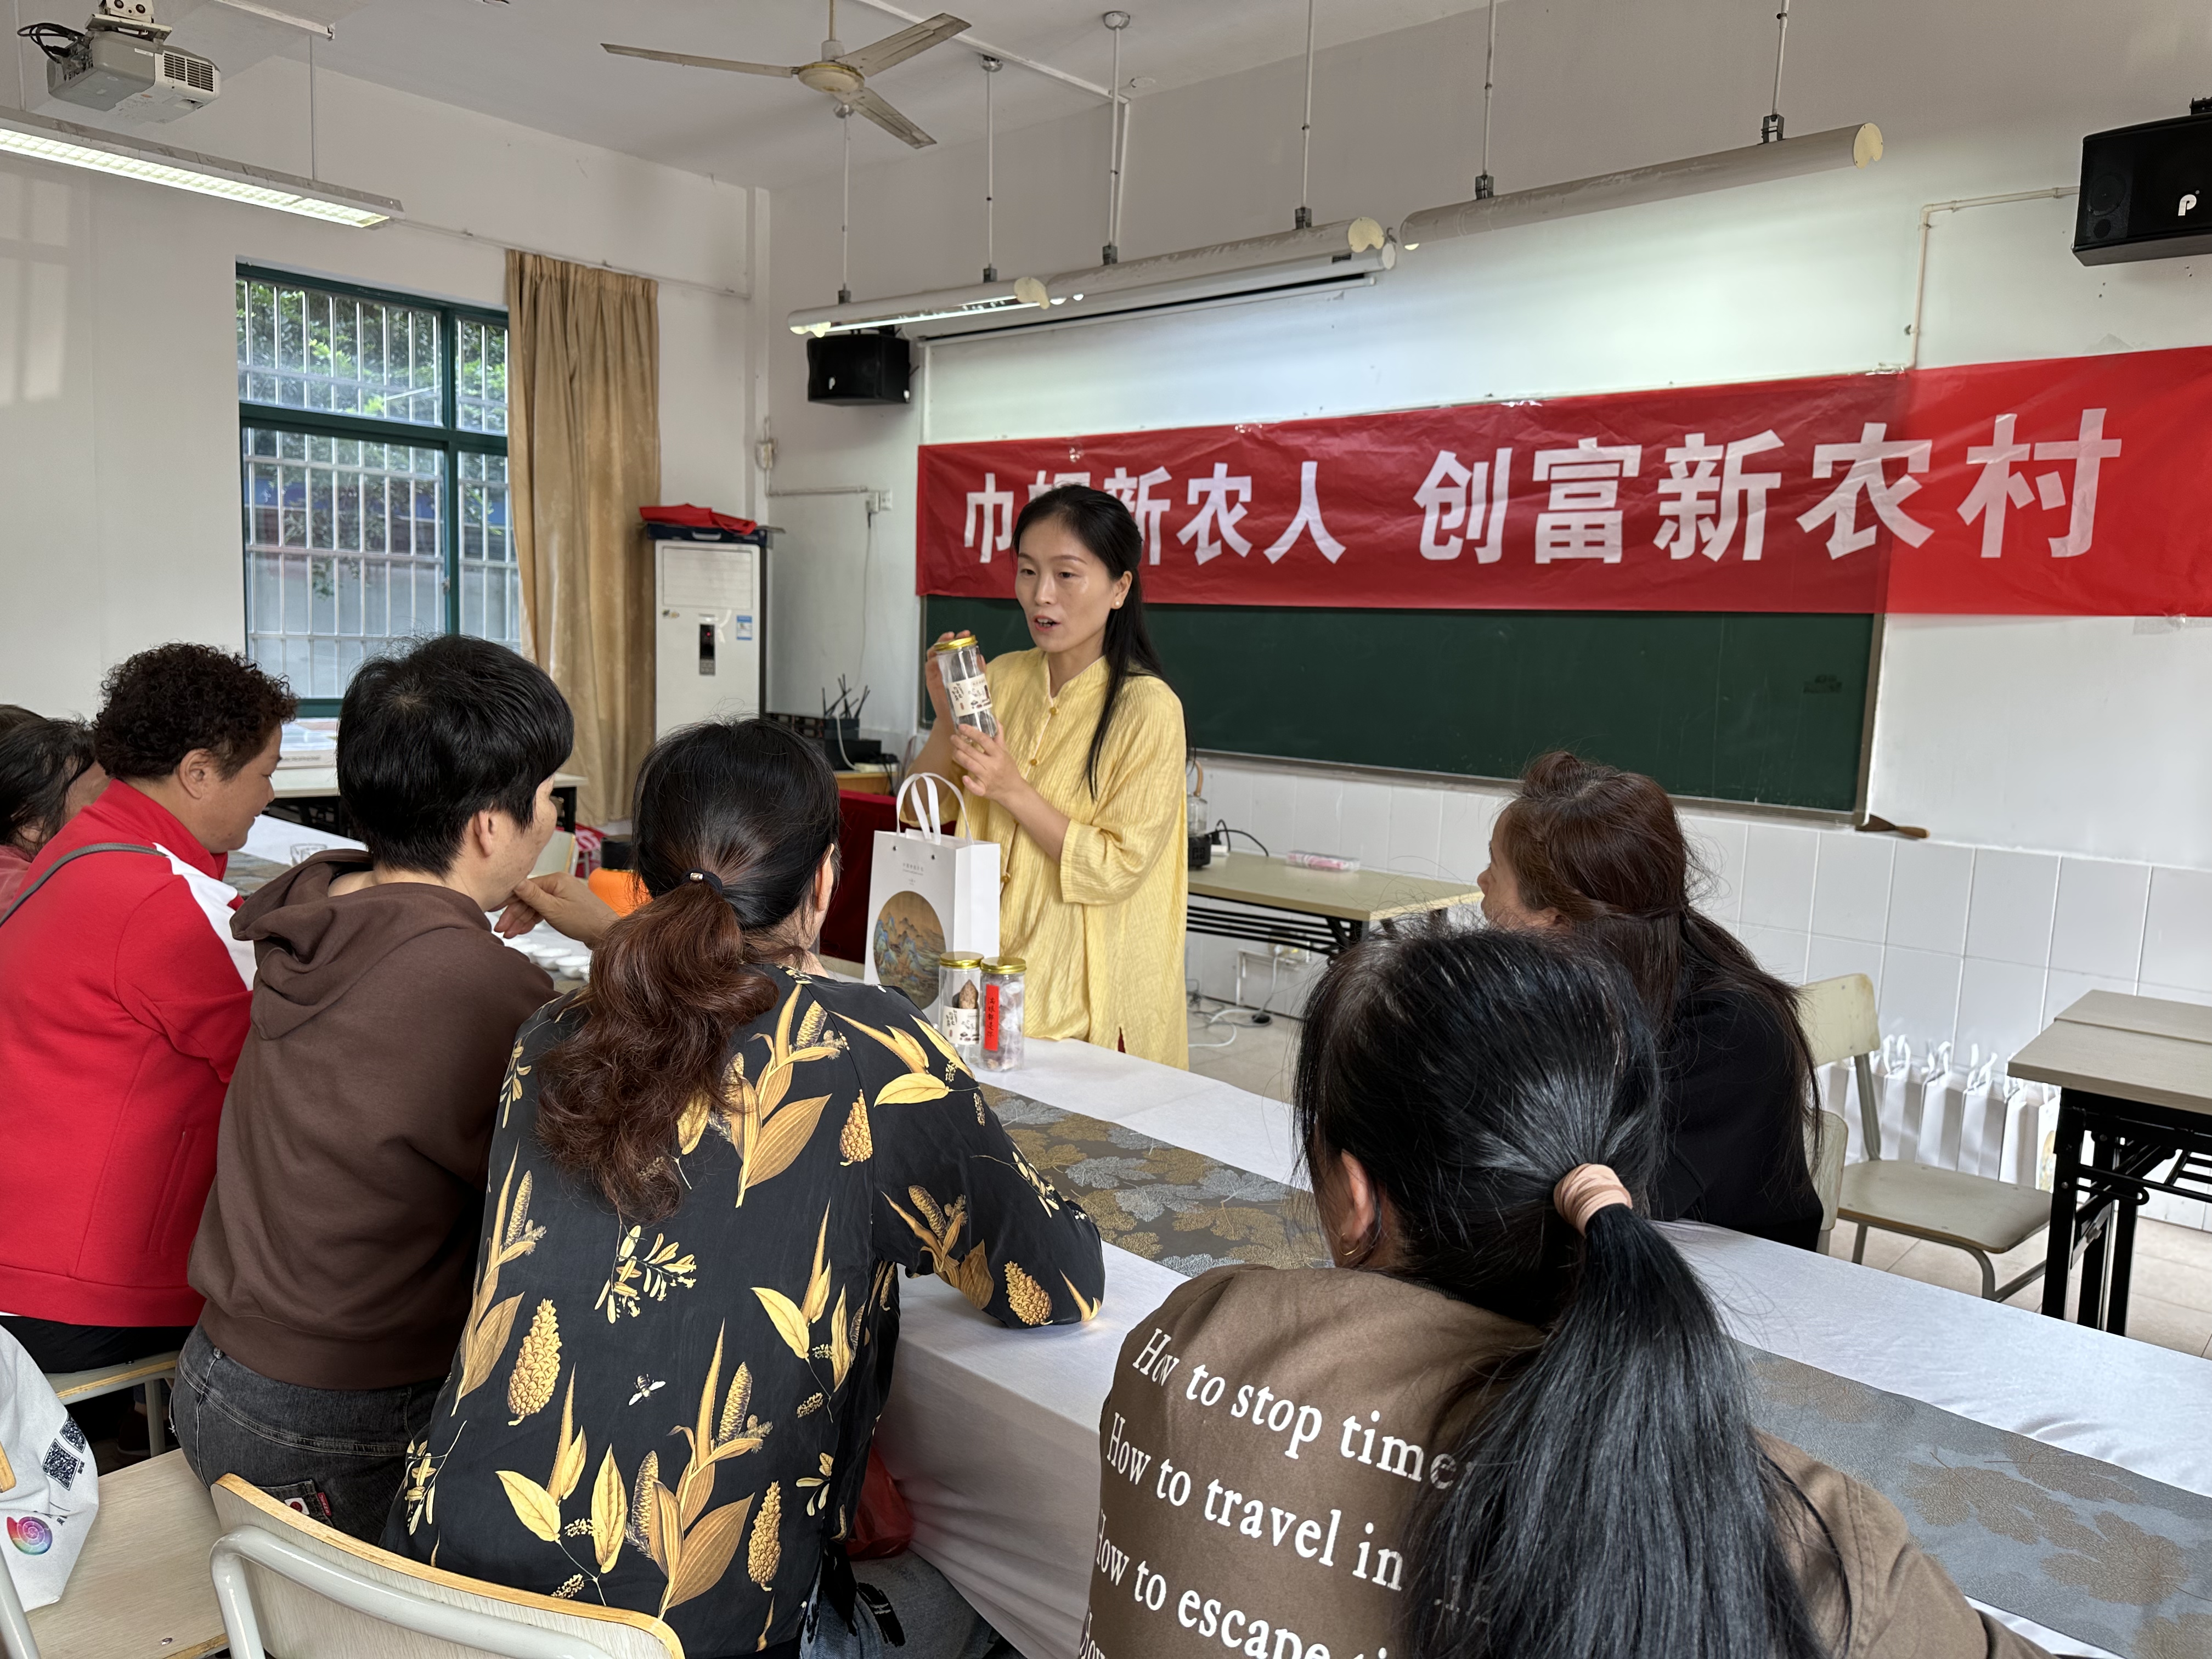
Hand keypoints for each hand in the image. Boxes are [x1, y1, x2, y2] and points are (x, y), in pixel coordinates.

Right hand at [499, 873, 619, 948]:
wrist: (607, 934)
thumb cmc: (585, 921)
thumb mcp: (553, 910)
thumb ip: (533, 896)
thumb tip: (515, 881)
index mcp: (556, 880)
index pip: (525, 888)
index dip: (508, 900)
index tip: (493, 910)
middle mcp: (559, 885)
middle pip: (528, 898)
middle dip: (513, 914)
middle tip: (501, 929)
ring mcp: (562, 895)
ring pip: (535, 906)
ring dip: (521, 920)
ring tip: (509, 934)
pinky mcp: (565, 906)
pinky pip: (544, 911)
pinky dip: (533, 921)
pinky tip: (522, 930)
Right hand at [923, 630, 977, 726]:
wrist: (957, 719)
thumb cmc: (966, 701)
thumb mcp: (975, 684)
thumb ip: (978, 671)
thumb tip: (980, 657)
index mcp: (955, 666)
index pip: (955, 648)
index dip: (958, 639)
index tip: (965, 634)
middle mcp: (945, 667)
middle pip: (942, 648)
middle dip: (946, 639)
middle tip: (953, 635)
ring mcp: (937, 673)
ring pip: (933, 655)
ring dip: (937, 647)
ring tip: (945, 644)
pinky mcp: (931, 681)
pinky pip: (929, 668)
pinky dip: (932, 662)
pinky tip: (938, 660)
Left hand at [950, 723, 1024, 801]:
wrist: (1013, 790)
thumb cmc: (1008, 769)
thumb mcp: (1005, 751)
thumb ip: (999, 736)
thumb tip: (995, 720)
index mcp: (998, 755)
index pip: (984, 740)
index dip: (971, 732)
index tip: (962, 727)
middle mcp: (992, 765)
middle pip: (973, 752)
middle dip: (960, 744)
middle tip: (953, 737)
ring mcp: (987, 778)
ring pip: (970, 765)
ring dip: (959, 756)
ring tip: (954, 749)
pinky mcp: (984, 790)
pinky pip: (975, 788)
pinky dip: (969, 783)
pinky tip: (964, 777)